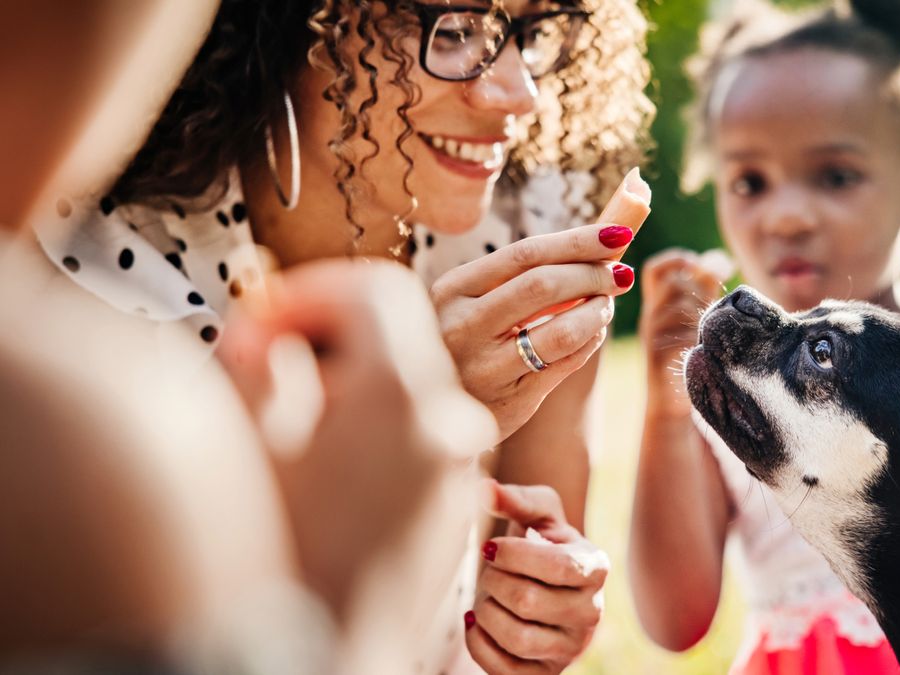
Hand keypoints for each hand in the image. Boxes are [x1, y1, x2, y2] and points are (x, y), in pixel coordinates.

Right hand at [217, 259, 497, 615]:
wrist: (335, 655)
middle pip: (399, 335)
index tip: (268, 316)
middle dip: (331, 332)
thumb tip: (263, 331)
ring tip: (292, 416)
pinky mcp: (456, 501)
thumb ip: (258, 365)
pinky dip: (378, 423)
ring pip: (410, 386)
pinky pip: (422, 435)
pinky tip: (327, 460)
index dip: (315, 288)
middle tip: (270, 359)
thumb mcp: (252, 447)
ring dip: (353, 379)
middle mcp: (449, 419)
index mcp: (402, 392)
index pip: (379, 289)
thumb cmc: (284, 556)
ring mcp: (460, 464)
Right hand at [430, 224, 638, 439]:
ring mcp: (485, 368)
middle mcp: (462, 327)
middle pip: (544, 285)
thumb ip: (524, 271)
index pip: (524, 254)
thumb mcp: (476, 300)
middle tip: (619, 275)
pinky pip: (566, 364)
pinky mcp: (511, 401)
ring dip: (597, 312)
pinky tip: (594, 331)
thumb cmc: (471, 340)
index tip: (617, 234)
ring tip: (606, 304)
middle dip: (593, 275)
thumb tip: (601, 233)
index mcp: (452, 290)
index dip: (577, 241)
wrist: (441, 412)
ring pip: (562, 331)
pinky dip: (590, 341)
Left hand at [466, 481, 608, 673]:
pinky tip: (477, 621)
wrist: (549, 581)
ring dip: (486, 611)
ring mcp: (571, 648)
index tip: (491, 547)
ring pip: (517, 638)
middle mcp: (592, 612)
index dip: (514, 555)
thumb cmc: (543, 539)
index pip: (557, 566)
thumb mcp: (539, 511)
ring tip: (485, 595)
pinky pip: (505, 671)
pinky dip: (479, 644)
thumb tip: (484, 490)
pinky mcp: (547, 673)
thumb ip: (515, 497)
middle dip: (494, 581)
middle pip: (529, 602)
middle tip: (489, 570)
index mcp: (595, 567)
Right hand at [638, 248, 730, 415]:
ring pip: (678, 305)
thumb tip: (719, 261)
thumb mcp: (695, 319)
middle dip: (698, 288)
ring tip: (708, 330)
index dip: (676, 259)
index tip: (698, 266)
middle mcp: (649, 316)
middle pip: (672, 283)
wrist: (670, 407)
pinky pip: (679, 333)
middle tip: (712, 303)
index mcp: (657, 305)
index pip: (656, 269)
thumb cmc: (689, 360)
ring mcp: (651, 335)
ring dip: (701, 312)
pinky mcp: (656, 354)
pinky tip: (704, 346)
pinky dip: (697, 335)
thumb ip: (705, 290)